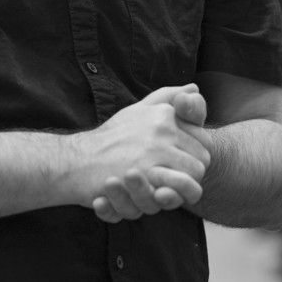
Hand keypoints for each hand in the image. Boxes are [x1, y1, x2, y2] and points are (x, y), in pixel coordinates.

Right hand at [64, 84, 209, 223]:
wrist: (78, 160)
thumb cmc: (110, 138)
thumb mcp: (138, 110)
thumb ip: (167, 97)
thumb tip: (194, 88)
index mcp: (163, 113)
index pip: (202, 138)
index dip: (195, 154)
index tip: (179, 161)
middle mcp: (162, 128)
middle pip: (202, 158)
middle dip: (193, 171)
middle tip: (175, 179)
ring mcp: (154, 150)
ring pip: (195, 174)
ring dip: (187, 185)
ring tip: (170, 187)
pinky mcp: (146, 172)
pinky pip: (180, 186)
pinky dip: (177, 194)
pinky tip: (162, 193)